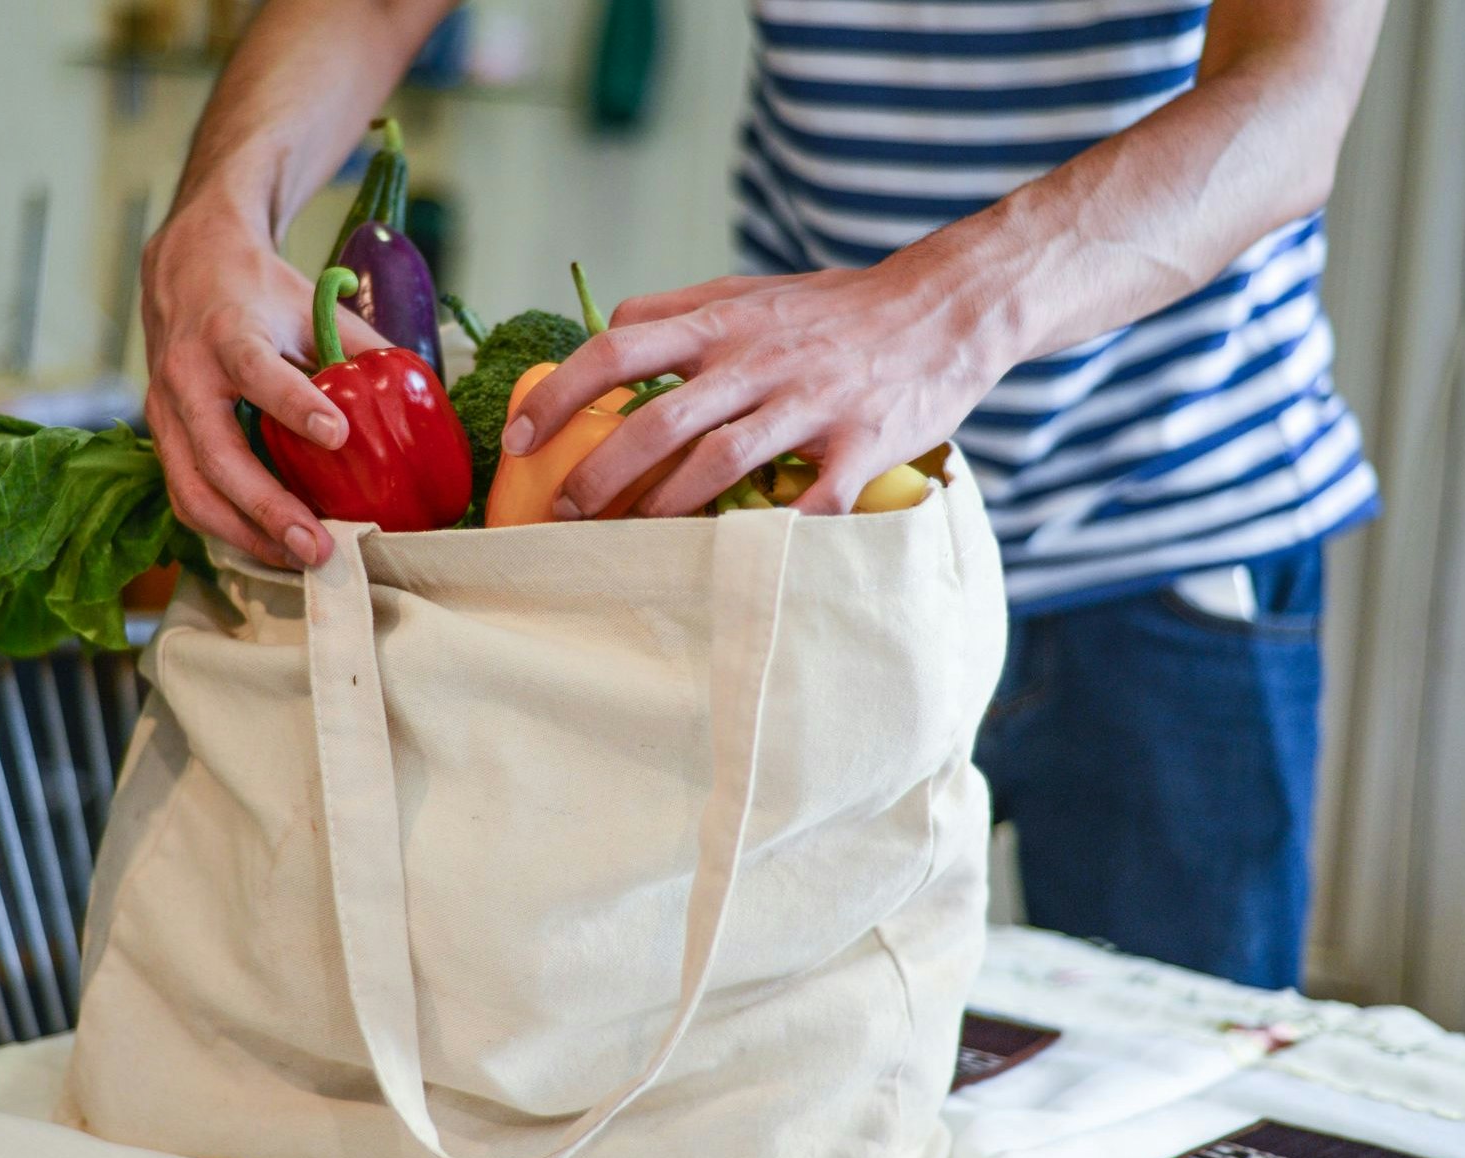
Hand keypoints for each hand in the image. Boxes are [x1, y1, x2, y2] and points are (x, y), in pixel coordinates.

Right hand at [141, 203, 389, 567]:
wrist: (185, 269)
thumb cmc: (257, 291)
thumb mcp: (308, 305)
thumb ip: (355, 350)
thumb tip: (415, 399)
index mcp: (228, 332)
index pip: (257, 370)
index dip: (294, 405)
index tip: (337, 436)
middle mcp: (186, 376)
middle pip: (217, 454)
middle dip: (268, 508)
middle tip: (318, 545)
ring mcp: (166, 412)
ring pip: (193, 490)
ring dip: (247, 535)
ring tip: (300, 560)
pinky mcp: (164, 439)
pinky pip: (187, 496)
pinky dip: (228, 530)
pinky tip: (271, 546)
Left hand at [502, 253, 1015, 517]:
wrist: (945, 307)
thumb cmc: (836, 308)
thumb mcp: (751, 292)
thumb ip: (679, 311)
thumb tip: (604, 329)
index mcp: (723, 323)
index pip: (618, 349)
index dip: (559, 395)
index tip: (519, 439)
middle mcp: (759, 359)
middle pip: (658, 419)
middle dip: (600, 474)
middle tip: (565, 514)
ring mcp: (810, 402)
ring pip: (721, 460)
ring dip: (666, 508)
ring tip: (631, 540)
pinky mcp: (862, 442)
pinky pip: (812, 499)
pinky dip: (775, 532)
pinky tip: (741, 559)